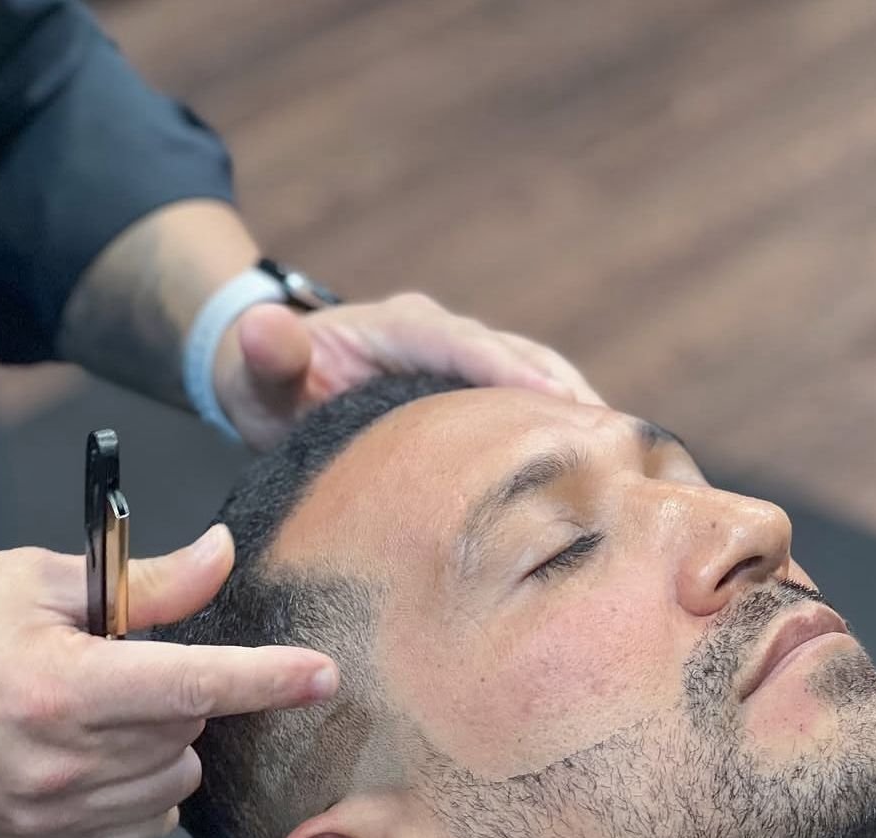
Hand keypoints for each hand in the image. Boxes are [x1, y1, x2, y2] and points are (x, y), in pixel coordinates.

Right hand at [0, 526, 337, 837]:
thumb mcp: (35, 584)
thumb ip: (144, 584)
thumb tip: (220, 555)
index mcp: (63, 686)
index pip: (195, 682)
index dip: (267, 678)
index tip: (322, 676)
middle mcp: (65, 759)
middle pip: (191, 726)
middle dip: (180, 690)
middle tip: (120, 666)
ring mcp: (57, 812)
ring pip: (178, 777)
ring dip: (164, 742)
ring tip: (100, 711)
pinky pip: (150, 822)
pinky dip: (144, 789)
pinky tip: (97, 757)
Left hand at [213, 292, 604, 450]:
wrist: (275, 382)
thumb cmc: (267, 384)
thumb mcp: (255, 372)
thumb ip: (265, 354)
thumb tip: (260, 330)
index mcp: (402, 327)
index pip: (466, 346)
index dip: (511, 373)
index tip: (557, 403)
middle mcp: (444, 338)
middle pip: (521, 359)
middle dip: (567, 396)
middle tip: (614, 442)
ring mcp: (465, 364)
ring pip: (536, 380)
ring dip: (576, 415)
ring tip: (620, 459)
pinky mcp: (476, 395)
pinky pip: (527, 406)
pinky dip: (561, 431)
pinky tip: (593, 473)